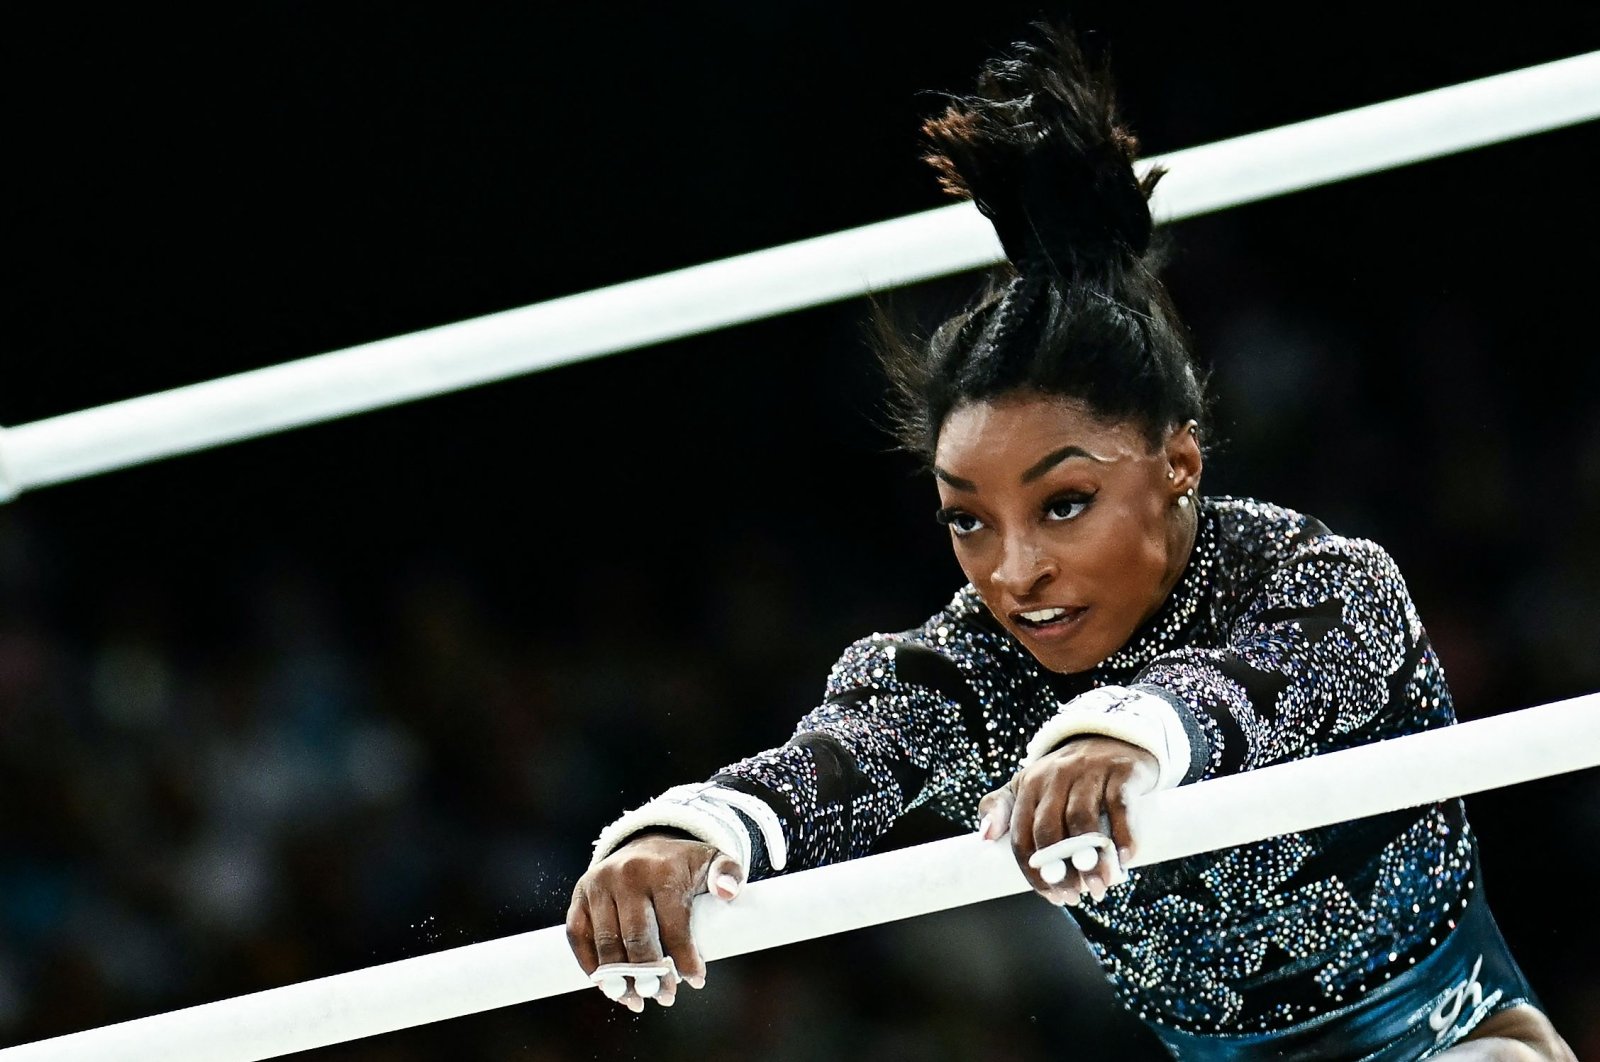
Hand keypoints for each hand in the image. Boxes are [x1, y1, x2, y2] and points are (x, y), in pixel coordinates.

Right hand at [566, 832, 742, 1011]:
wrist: (644, 844)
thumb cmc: (681, 864)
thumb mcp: (712, 860)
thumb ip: (729, 874)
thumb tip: (729, 893)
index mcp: (662, 870)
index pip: (674, 925)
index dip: (685, 959)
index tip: (696, 981)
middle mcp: (626, 876)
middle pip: (637, 939)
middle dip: (652, 975)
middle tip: (664, 996)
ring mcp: (598, 886)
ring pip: (607, 944)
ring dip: (621, 979)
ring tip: (637, 1000)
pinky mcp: (579, 897)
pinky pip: (578, 937)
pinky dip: (591, 966)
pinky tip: (608, 986)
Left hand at [976, 736, 1157, 905]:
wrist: (1111, 737)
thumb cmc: (1066, 775)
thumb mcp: (1028, 786)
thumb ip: (1002, 809)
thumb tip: (984, 838)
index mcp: (1028, 785)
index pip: (1022, 835)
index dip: (1034, 872)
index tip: (1053, 897)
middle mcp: (1055, 776)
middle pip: (1049, 830)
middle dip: (1060, 869)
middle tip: (1075, 896)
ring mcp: (1089, 772)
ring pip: (1084, 822)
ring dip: (1092, 861)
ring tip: (1099, 888)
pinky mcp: (1121, 771)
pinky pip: (1120, 807)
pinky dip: (1123, 836)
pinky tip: (1125, 860)